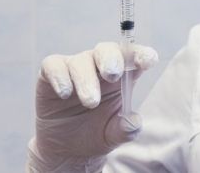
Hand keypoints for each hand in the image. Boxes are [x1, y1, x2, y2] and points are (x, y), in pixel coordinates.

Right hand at [27, 42, 158, 171]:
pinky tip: (65, 94)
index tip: (147, 61)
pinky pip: (53, 65)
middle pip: (108, 49)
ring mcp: (76, 68)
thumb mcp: (114, 135)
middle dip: (112, 59)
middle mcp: (100, 66)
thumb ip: (126, 129)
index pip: (135, 56)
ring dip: (86, 79)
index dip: (142, 54)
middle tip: (113, 75)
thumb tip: (132, 122)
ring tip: (90, 103)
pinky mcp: (52, 74)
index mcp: (124, 75)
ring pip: (81, 60)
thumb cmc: (97, 133)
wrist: (66, 149)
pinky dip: (60, 77)